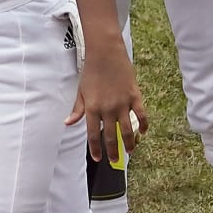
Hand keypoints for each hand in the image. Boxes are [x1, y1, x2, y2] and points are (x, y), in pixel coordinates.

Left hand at [69, 50, 147, 166]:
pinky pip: (142, 115)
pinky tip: (143, 132)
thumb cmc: (91, 70)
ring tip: (131, 150)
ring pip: (128, 130)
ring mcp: (122, 103)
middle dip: (113, 152)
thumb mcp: (81, 91)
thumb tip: (68, 123)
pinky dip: (144, 125)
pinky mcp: (134, 96)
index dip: (96, 149)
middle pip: (111, 136)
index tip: (98, 159)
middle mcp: (107, 109)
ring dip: (130, 143)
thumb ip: (77, 109)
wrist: (105, 52)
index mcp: (92, 108)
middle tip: (114, 161)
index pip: (93, 135)